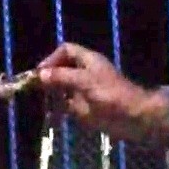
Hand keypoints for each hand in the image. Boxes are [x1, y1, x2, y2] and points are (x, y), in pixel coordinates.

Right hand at [32, 42, 168, 145]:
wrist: (133, 118)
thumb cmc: (112, 94)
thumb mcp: (85, 82)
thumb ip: (62, 77)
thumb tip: (40, 74)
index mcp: (88, 61)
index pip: (66, 51)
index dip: (52, 58)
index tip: (41, 73)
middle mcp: (85, 73)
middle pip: (61, 69)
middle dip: (48, 77)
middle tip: (34, 88)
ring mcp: (85, 91)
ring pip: (62, 88)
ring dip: (51, 93)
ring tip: (40, 101)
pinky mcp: (85, 108)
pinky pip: (67, 106)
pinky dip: (58, 109)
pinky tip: (51, 114)